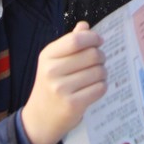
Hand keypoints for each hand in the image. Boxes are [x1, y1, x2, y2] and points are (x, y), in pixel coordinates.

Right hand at [21, 22, 106, 143]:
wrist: (39, 118)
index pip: (76, 40)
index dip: (92, 38)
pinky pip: (99, 88)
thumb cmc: (51, 84)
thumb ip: (70, 41)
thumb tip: (84, 25)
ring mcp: (61, 89)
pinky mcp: (72, 105)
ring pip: (98, 71)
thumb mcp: (54, 60)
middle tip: (99, 60)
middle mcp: (52, 71)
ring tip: (97, 75)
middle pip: (91, 55)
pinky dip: (102, 86)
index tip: (99, 41)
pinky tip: (95, 87)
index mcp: (47, 55)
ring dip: (103, 72)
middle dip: (101, 56)